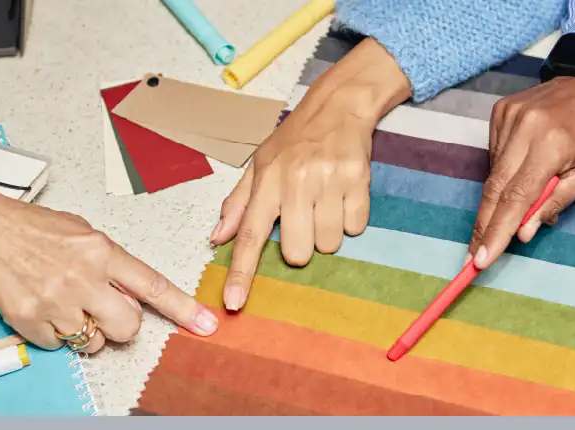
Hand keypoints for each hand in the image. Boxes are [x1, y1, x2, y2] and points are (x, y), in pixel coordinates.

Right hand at [0, 198, 217, 352]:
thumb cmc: (33, 228)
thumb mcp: (84, 232)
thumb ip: (111, 262)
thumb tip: (131, 292)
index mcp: (102, 251)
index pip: (152, 285)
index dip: (182, 308)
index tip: (205, 324)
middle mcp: (83, 277)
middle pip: (128, 326)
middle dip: (122, 326)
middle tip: (104, 311)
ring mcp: (56, 300)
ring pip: (93, 342)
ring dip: (86, 332)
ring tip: (66, 305)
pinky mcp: (30, 319)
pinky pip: (59, 345)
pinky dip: (54, 334)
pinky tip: (43, 307)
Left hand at [209, 38, 410, 310]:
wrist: (338, 106)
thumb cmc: (295, 139)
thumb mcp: (259, 164)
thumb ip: (238, 204)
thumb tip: (215, 238)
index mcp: (267, 181)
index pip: (250, 234)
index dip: (241, 272)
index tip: (234, 303)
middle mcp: (295, 181)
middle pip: (298, 252)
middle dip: (302, 246)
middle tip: (305, 218)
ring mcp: (328, 181)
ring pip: (329, 244)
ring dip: (328, 232)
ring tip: (326, 201)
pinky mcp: (358, 180)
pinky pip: (355, 227)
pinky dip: (350, 218)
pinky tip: (344, 195)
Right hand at [468, 72, 574, 269]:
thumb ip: (555, 202)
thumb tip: (522, 232)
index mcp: (551, 144)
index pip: (516, 198)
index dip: (496, 232)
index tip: (480, 259)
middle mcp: (524, 128)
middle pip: (494, 188)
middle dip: (484, 227)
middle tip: (473, 257)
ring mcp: (508, 117)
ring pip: (493, 173)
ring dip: (499, 199)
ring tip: (516, 204)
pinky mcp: (499, 112)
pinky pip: (495, 155)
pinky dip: (504, 172)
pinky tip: (521, 168)